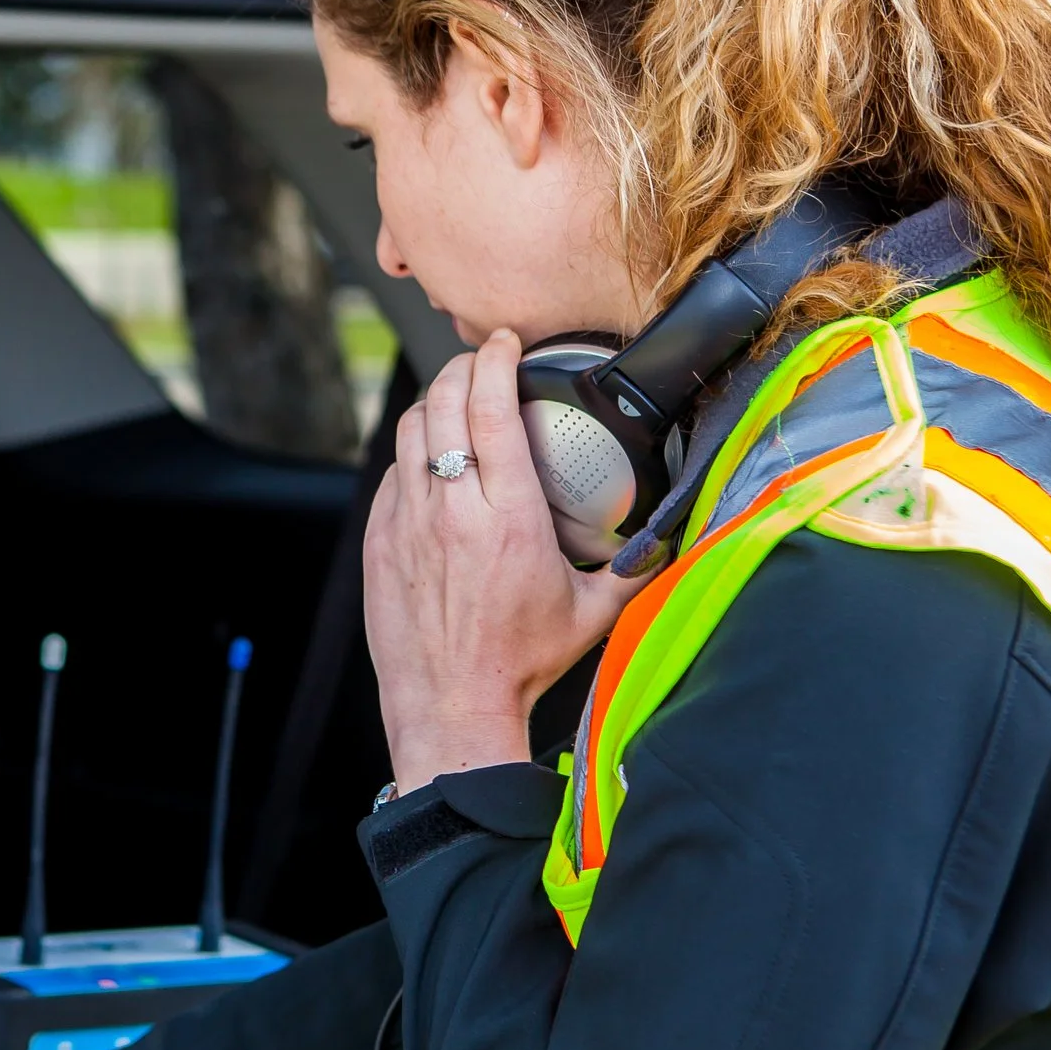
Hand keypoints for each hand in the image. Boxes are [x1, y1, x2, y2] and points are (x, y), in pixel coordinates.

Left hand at [366, 330, 656, 792]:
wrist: (451, 707)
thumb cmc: (521, 664)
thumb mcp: (593, 612)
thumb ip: (635, 567)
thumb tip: (672, 537)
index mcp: (509, 516)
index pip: (491, 407)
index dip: (494, 359)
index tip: (504, 343)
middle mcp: (452, 510)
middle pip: (442, 402)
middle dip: (460, 368)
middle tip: (479, 362)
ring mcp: (407, 523)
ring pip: (410, 431)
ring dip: (432, 403)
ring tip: (454, 399)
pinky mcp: (378, 541)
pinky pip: (391, 475)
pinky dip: (412, 454)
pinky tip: (431, 459)